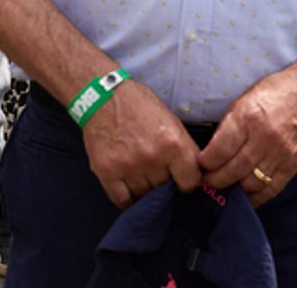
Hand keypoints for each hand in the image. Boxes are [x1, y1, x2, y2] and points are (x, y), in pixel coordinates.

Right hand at [81, 79, 203, 207]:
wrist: (101, 95)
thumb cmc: (138, 105)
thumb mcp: (171, 121)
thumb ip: (183, 150)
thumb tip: (195, 177)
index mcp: (173, 143)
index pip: (190, 182)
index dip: (186, 181)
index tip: (180, 178)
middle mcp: (152, 157)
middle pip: (165, 189)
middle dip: (161, 180)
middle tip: (153, 167)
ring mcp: (128, 165)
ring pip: (144, 195)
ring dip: (143, 187)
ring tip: (137, 170)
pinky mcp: (106, 170)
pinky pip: (122, 200)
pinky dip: (126, 197)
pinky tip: (126, 185)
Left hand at [198, 61, 296, 204]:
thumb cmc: (273, 94)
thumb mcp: (243, 101)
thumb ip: (228, 126)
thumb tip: (211, 150)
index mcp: (247, 119)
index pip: (220, 150)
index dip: (206, 162)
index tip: (199, 165)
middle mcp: (264, 138)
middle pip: (234, 170)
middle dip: (215, 180)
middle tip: (205, 182)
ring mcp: (281, 154)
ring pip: (251, 183)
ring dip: (234, 190)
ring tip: (222, 189)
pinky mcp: (294, 166)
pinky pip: (272, 189)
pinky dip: (257, 197)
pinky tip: (245, 197)